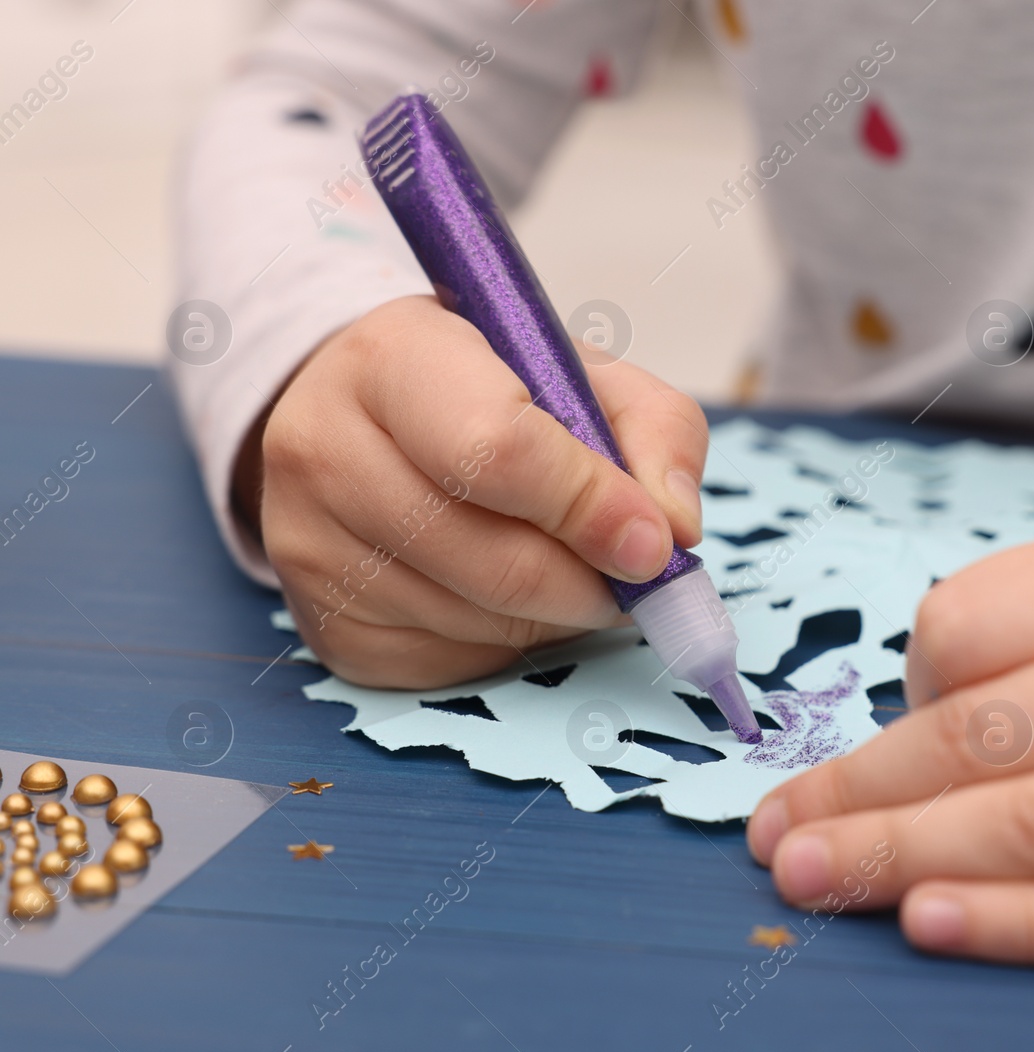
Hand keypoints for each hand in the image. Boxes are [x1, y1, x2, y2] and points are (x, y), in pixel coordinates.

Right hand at [242, 295, 707, 687]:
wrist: (359, 412)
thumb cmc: (483, 385)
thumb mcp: (578, 368)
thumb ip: (653, 429)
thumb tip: (675, 528)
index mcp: (392, 359)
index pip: (496, 452)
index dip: (589, 506)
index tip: (654, 540)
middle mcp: (326, 452)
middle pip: (495, 561)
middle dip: (591, 581)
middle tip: (635, 574)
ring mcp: (311, 548)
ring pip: (481, 623)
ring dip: (560, 615)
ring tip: (574, 569)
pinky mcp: (325, 629)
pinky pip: (452, 663)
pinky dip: (510, 642)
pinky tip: (510, 594)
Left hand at [746, 515, 1033, 968]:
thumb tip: (942, 688)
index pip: (984, 622)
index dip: (904, 685)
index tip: (880, 732)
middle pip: (988, 735)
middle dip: (860, 789)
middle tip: (770, 832)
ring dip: (905, 858)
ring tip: (810, 877)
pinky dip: (1027, 926)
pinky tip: (934, 925)